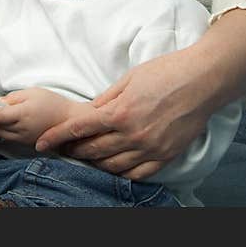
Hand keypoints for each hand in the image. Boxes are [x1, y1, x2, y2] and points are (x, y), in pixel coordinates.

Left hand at [0, 88, 93, 147]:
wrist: (70, 120)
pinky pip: (9, 138)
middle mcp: (22, 130)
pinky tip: (8, 121)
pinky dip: (4, 130)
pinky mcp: (27, 144)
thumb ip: (12, 98)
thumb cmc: (53, 103)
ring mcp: (24, 140)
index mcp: (23, 115)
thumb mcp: (32, 92)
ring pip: (1, 134)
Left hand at [34, 49, 212, 180]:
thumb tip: (88, 113)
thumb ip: (106, 99)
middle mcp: (132, 134)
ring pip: (112, 167)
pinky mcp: (166, 156)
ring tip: (85, 158)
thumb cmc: (166, 72)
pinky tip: (113, 168)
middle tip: (63, 149)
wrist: (203, 80)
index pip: (78, 129)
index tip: (42, 143)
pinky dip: (121, 173)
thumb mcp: (129, 78)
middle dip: (73, 151)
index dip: (56, 137)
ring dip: (94, 164)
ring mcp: (150, 148)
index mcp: (119, 112)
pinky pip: (137, 174)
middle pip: (92, 150)